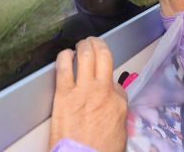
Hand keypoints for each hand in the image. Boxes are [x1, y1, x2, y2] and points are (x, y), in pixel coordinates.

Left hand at [50, 37, 126, 151]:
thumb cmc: (99, 150)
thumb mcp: (120, 131)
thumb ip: (118, 111)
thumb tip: (114, 102)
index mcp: (118, 101)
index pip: (116, 79)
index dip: (109, 76)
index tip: (103, 77)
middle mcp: (103, 91)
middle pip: (104, 55)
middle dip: (98, 44)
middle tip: (93, 42)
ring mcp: (83, 91)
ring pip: (86, 56)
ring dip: (83, 45)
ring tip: (81, 44)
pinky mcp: (63, 95)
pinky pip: (63, 68)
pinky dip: (63, 57)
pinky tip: (64, 55)